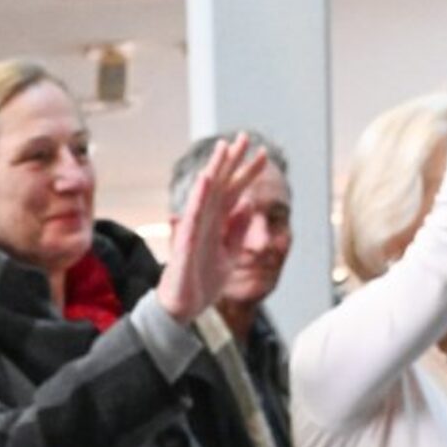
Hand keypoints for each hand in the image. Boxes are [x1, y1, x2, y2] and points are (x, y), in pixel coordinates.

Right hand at [156, 136, 267, 327]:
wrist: (183, 310)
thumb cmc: (201, 283)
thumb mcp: (229, 255)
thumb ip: (237, 231)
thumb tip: (248, 204)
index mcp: (216, 224)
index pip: (234, 191)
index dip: (247, 173)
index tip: (263, 154)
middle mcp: (204, 222)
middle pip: (220, 185)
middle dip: (232, 161)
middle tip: (244, 137)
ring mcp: (193, 231)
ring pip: (205, 196)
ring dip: (214, 171)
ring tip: (222, 149)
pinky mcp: (185, 245)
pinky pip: (192, 219)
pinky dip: (199, 200)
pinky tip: (205, 180)